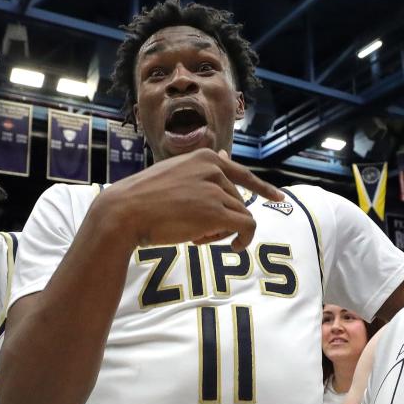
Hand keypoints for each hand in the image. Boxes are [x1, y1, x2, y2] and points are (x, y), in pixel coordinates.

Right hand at [101, 148, 282, 251]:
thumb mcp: (176, 174)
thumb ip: (202, 170)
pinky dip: (243, 239)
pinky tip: (232, 246)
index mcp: (204, 156)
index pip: (241, 173)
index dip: (262, 187)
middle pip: (237, 200)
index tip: (278, 197)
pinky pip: (246, 226)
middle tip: (194, 232)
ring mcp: (216, 189)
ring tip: (195, 236)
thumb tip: (226, 157)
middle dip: (222, 219)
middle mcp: (214, 168)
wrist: (125, 212)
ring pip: (241, 215)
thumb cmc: (144, 198)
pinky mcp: (217, 212)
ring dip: (222, 231)